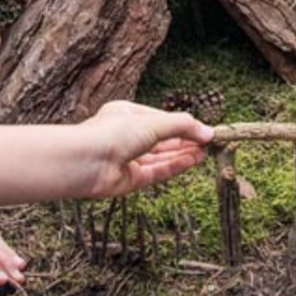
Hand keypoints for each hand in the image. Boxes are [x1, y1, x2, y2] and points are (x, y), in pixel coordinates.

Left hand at [76, 100, 213, 198]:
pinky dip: (175, 166)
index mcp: (125, 115)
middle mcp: (125, 137)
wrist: (85, 161)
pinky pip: (157, 172)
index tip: (203, 129)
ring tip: (206, 151)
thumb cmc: (112, 133)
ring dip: (183, 154)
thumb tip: (208, 131)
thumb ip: (182, 126)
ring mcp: (127, 159)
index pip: (159, 119)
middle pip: (161, 140)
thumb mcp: (153, 122)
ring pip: (160, 157)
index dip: (181, 124)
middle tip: (210, 142)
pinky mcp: (129, 180)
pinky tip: (194, 161)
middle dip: (185, 140)